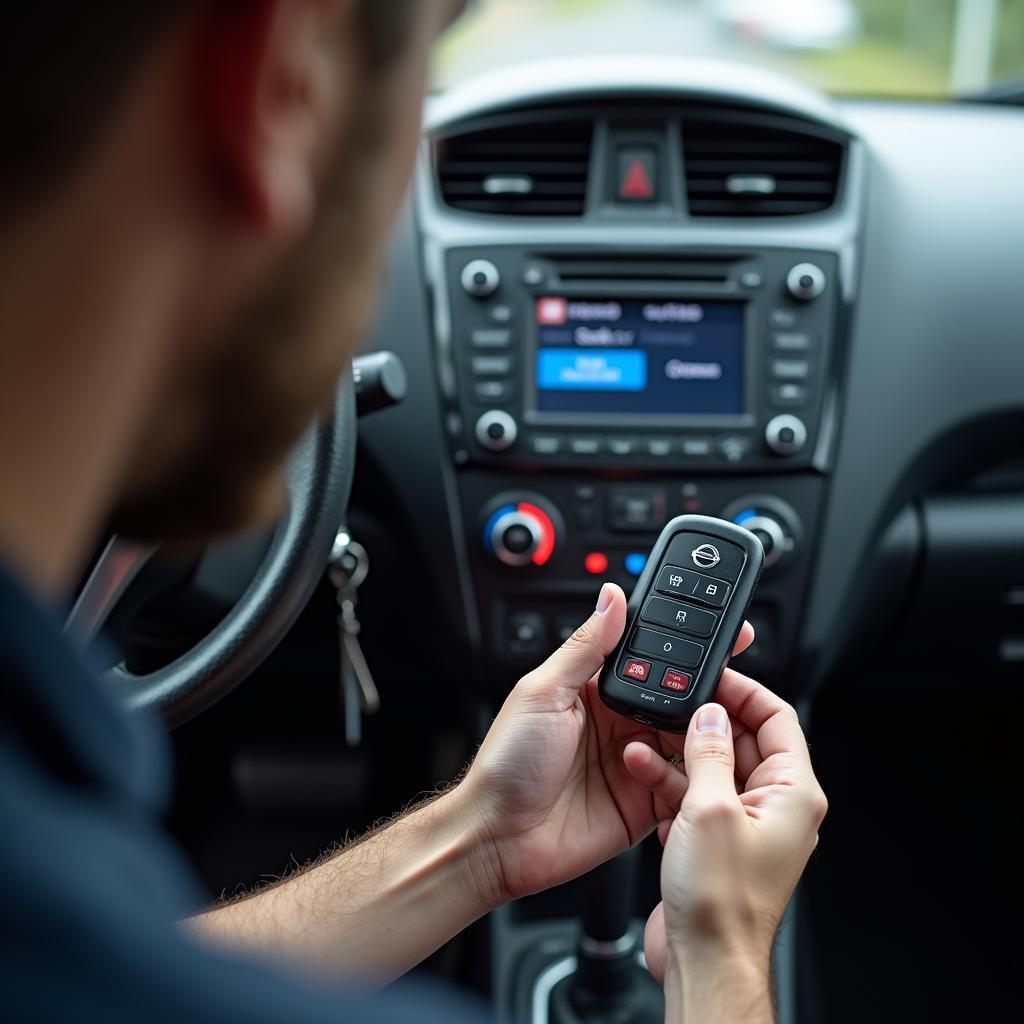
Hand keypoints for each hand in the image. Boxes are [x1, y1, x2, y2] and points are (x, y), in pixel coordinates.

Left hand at [460, 582, 754, 903]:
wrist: (498, 838)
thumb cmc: (507, 763)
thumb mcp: (544, 692)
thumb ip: (585, 646)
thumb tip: (612, 597)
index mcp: (596, 691)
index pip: (650, 659)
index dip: (683, 644)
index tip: (718, 629)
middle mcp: (620, 723)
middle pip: (678, 698)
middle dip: (707, 690)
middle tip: (730, 685)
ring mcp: (635, 763)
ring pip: (690, 741)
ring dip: (703, 735)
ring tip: (711, 732)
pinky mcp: (644, 803)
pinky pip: (684, 786)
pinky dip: (694, 779)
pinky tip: (690, 771)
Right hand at [624, 674, 826, 987]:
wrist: (706, 961)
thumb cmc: (721, 901)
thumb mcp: (710, 809)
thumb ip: (708, 752)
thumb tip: (710, 714)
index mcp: (793, 793)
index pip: (777, 717)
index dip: (744, 691)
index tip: (712, 676)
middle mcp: (776, 806)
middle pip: (743, 740)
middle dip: (703, 722)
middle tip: (670, 706)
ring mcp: (747, 825)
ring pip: (714, 768)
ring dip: (679, 754)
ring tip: (643, 741)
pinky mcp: (719, 843)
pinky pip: (698, 798)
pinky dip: (671, 785)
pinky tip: (643, 775)